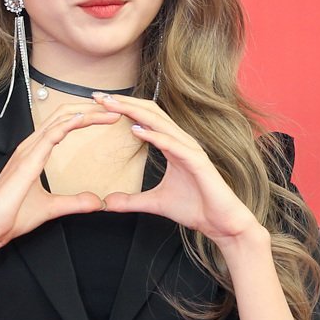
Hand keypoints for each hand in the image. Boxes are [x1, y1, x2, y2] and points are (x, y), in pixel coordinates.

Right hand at [0, 103, 121, 252]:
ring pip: (58, 121)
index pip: (62, 125)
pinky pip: (50, 136)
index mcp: (33, 153)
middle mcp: (29, 147)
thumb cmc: (10, 217)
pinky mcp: (27, 162)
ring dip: (85, 113)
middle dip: (89, 109)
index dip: (84, 117)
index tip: (106, 117)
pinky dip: (68, 125)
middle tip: (114, 108)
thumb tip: (97, 201)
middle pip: (62, 116)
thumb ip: (74, 202)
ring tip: (108, 111)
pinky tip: (83, 119)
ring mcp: (27, 152)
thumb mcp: (52, 208)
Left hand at [93, 93, 258, 245]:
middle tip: (98, 97)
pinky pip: (172, 145)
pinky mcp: (197, 162)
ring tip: (112, 106)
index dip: (123, 109)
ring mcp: (190, 149)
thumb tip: (108, 203)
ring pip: (160, 123)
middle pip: (150, 113)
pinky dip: (154, 136)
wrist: (221, 223)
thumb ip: (131, 201)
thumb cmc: (195, 208)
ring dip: (134, 112)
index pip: (145, 119)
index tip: (99, 104)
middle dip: (124, 103)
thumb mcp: (154, 203)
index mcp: (172, 145)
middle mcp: (181, 142)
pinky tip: (136, 130)